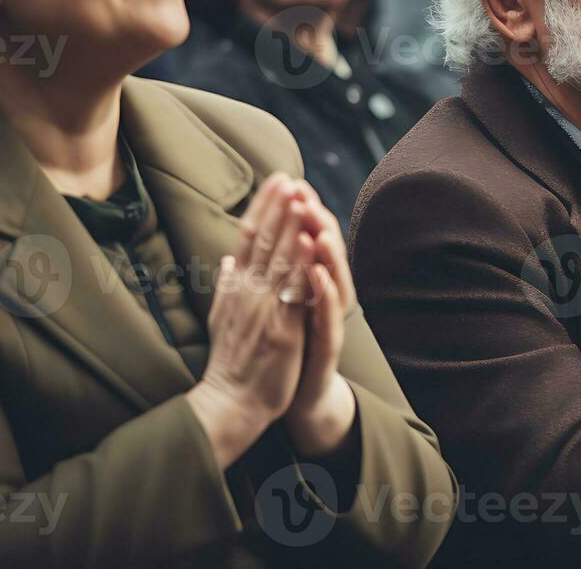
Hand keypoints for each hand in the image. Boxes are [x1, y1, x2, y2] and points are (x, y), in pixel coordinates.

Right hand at [187, 174, 310, 468]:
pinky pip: (294, 294)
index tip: (276, 180)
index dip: (263, 207)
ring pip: (278, 261)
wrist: (230, 403)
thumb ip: (227, 285)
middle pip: (262, 242)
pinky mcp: (282, 330)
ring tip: (300, 197)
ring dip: (290, 227)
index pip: (248, 237)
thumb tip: (228, 258)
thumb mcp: (222, 316)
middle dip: (277, 207)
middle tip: (289, 176)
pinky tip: (311, 245)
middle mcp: (248, 293)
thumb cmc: (230, 361)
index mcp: (237, 287)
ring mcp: (265, 311)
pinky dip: (302, 268)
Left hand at [282, 183, 358, 456]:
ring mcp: (328, 321)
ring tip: (319, 228)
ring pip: (332, 281)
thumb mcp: (273, 306)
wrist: (299, 398)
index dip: (295, 211)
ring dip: (327, 253)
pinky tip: (317, 278)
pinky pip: (328, 318)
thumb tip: (248, 245)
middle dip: (313, 221)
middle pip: (323, 252)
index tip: (286, 181)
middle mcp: (323, 297)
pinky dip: (323, 297)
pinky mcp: (328, 347)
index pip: (304, 239)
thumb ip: (267, 273)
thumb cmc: (287, 350)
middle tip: (305, 192)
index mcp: (305, 285)